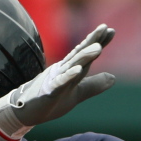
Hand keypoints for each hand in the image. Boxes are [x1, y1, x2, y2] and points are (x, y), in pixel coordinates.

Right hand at [0, 24, 115, 140]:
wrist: (27, 112)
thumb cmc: (52, 100)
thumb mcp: (78, 93)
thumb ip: (94, 85)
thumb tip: (114, 78)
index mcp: (71, 69)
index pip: (86, 53)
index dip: (98, 41)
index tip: (111, 30)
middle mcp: (63, 70)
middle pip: (80, 54)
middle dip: (92, 41)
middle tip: (104, 28)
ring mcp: (55, 79)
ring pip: (72, 66)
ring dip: (85, 56)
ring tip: (98, 47)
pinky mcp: (49, 91)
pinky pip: (60, 83)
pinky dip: (68, 76)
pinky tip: (78, 70)